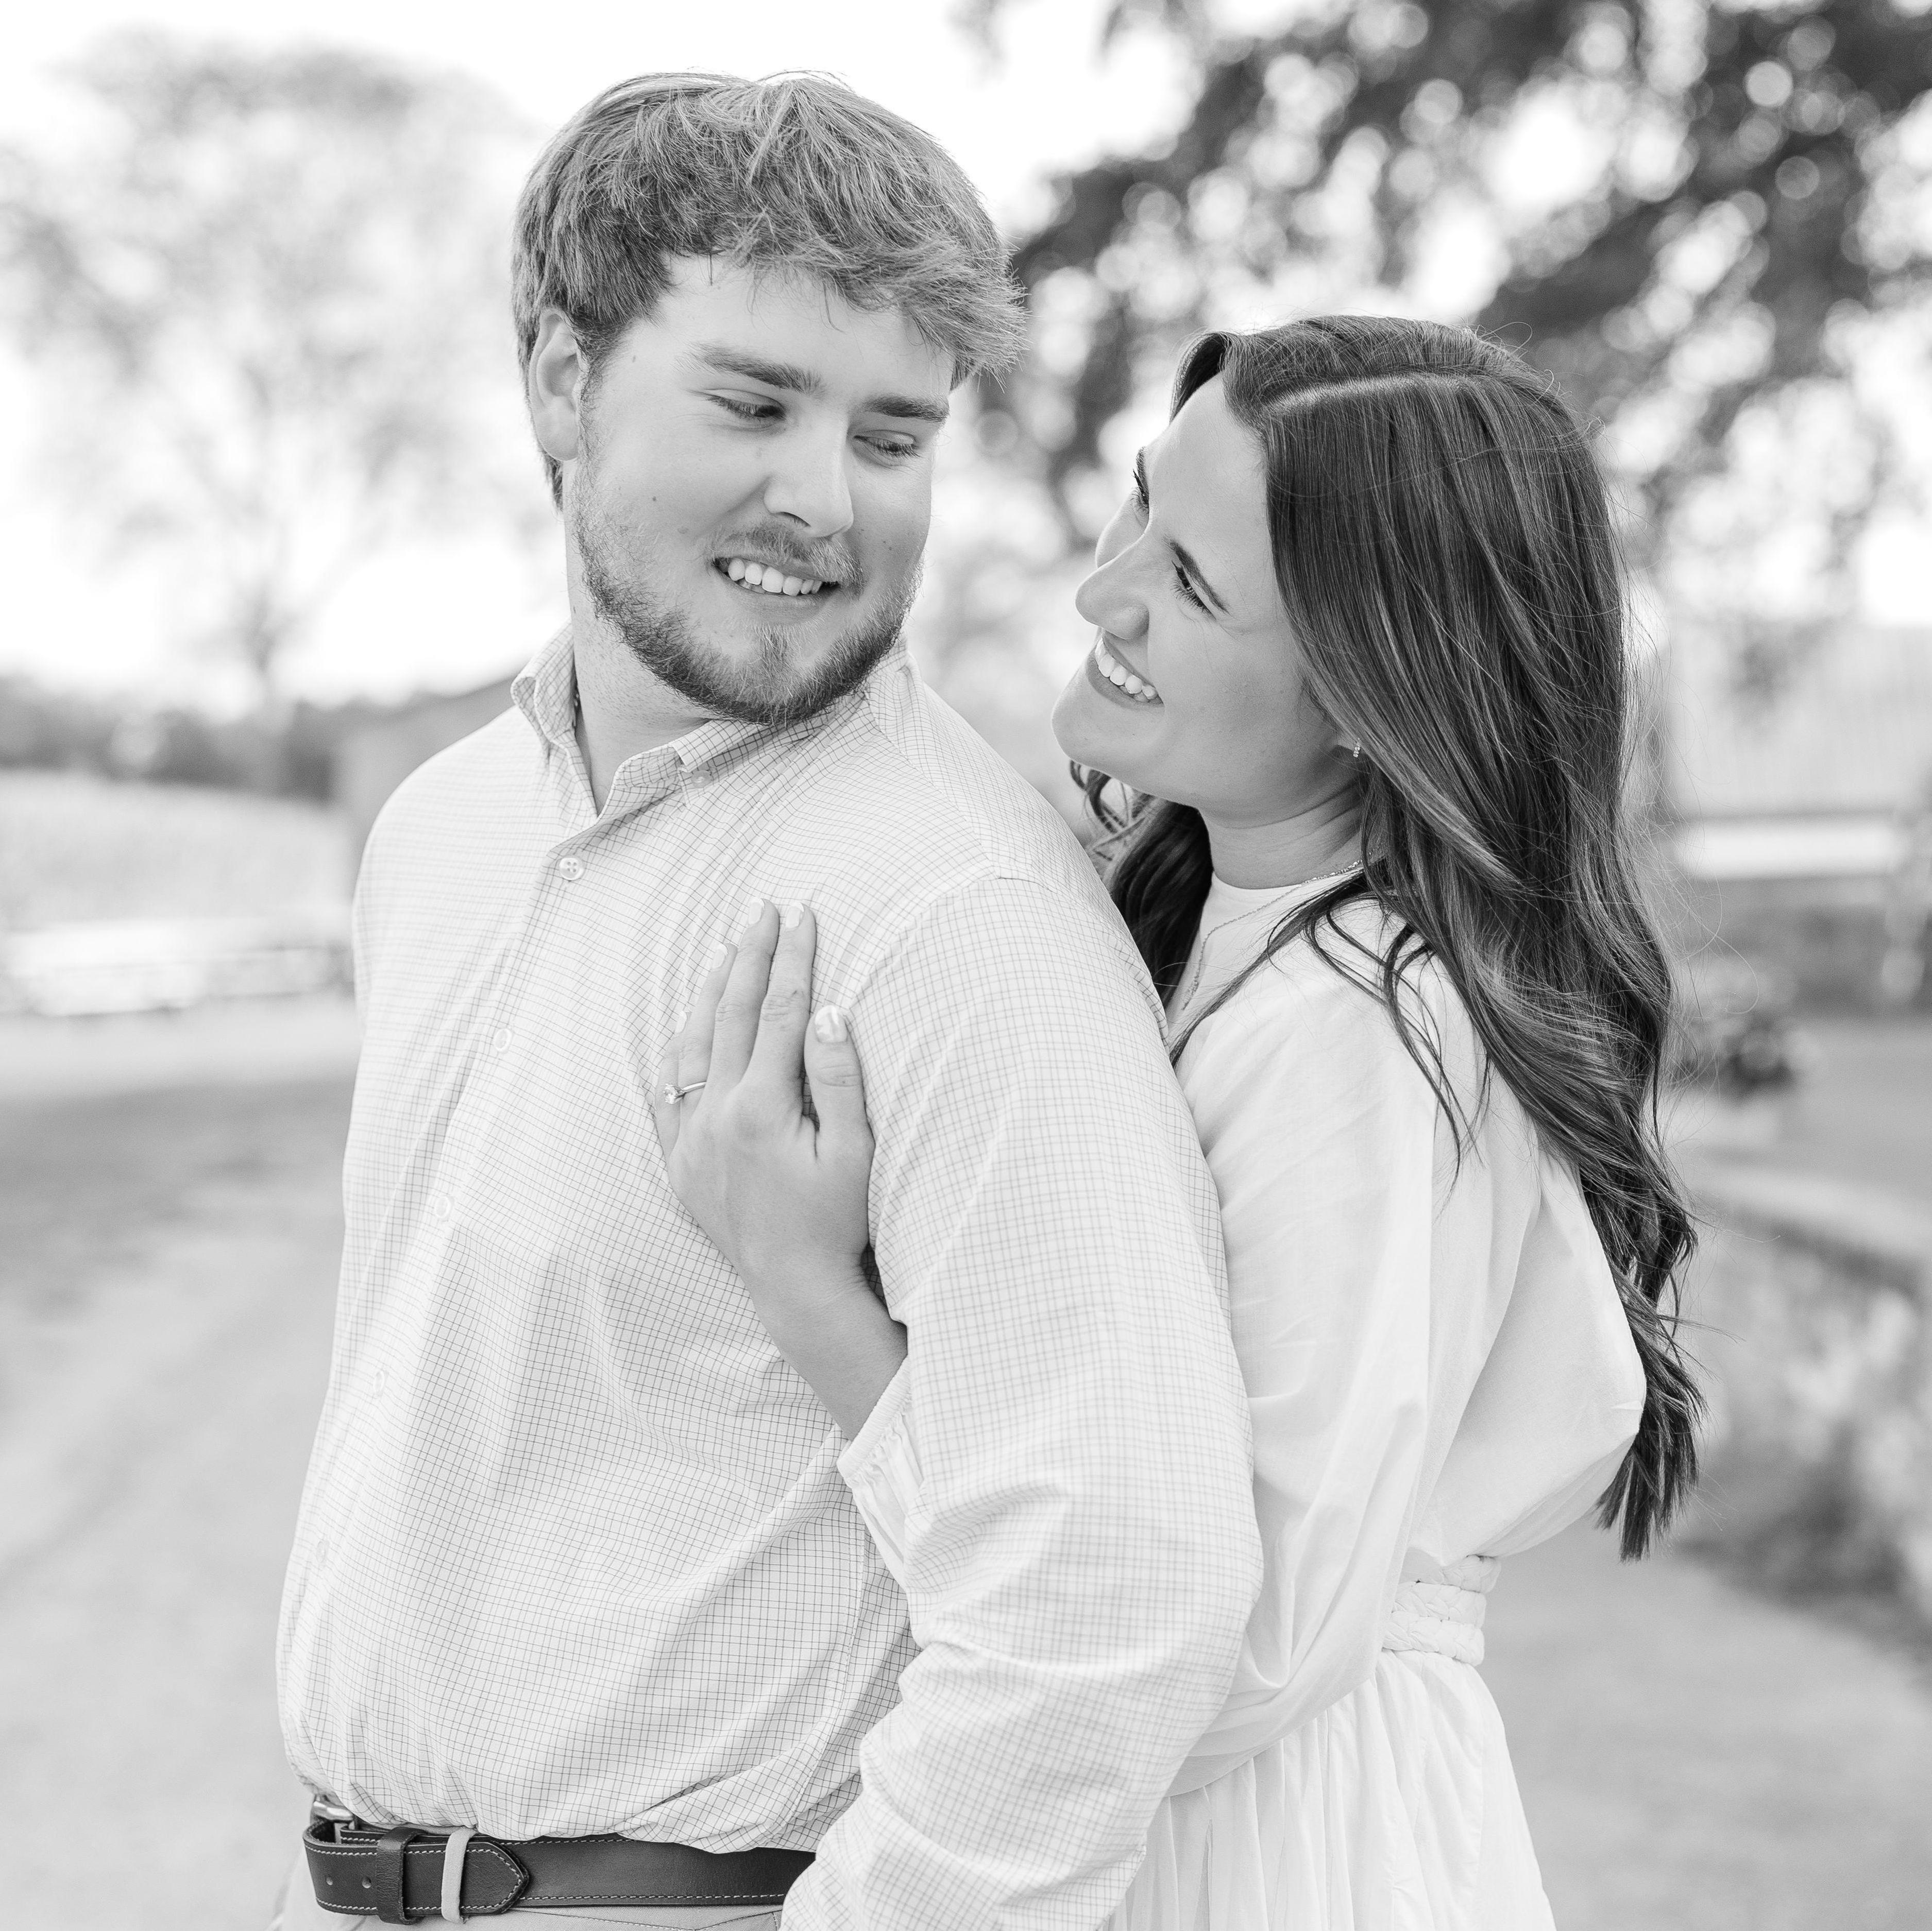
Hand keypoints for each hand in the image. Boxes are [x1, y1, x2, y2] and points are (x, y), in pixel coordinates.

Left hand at [652, 898, 904, 1434]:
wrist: (793, 1286)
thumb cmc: (835, 1220)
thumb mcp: (854, 1152)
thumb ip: (838, 1078)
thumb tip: (826, 1009)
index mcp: (762, 1108)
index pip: (779, 1012)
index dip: (793, 959)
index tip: (804, 915)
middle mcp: (717, 1115)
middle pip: (733, 1014)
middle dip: (750, 956)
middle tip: (764, 909)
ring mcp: (692, 1137)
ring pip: (693, 1043)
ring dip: (711, 989)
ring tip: (725, 946)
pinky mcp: (681, 1159)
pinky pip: (672, 1089)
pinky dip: (683, 1047)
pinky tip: (692, 1024)